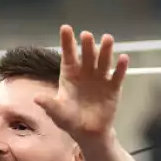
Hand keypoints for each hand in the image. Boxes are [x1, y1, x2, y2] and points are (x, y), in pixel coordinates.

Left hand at [35, 26, 128, 143]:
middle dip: (87, 46)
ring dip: (105, 51)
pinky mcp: (113, 88)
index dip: (67, 42)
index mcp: (69, 76)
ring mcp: (100, 79)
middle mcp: (85, 73)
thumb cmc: (70, 120)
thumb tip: (37, 99)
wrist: (88, 132)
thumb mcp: (57, 113)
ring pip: (103, 62)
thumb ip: (50, 105)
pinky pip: (117, 76)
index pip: (68, 56)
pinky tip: (123, 58)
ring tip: (107, 39)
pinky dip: (120, 67)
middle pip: (86, 56)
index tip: (65, 28)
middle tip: (86, 35)